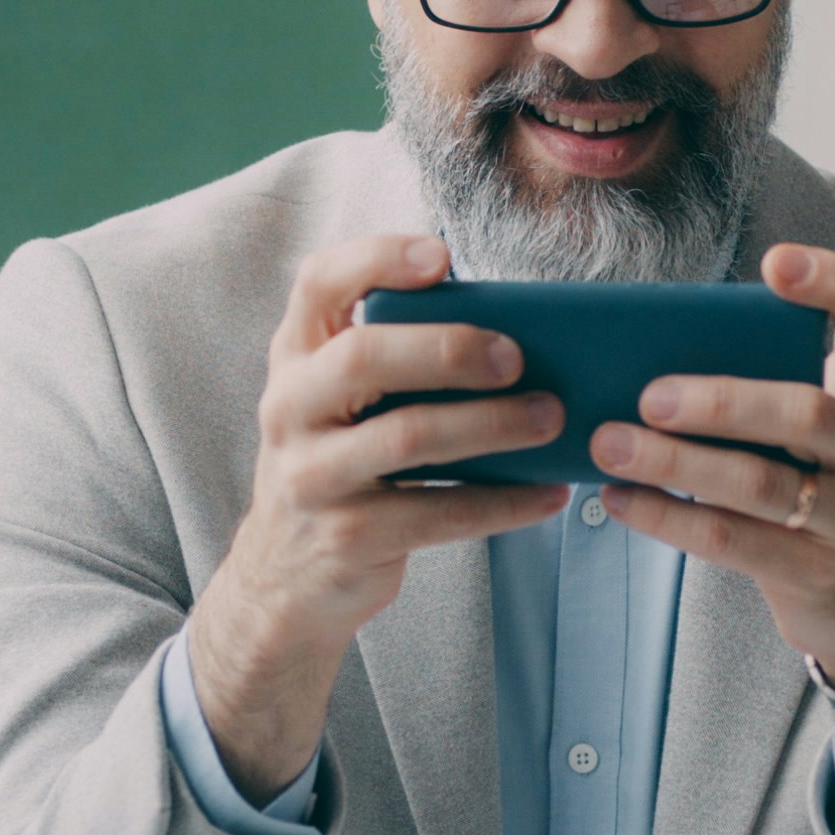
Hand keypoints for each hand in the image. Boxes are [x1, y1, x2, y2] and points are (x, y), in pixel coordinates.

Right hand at [192, 234, 568, 796]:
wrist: (284, 578)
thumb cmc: (340, 467)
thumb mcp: (340, 405)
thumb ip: (392, 361)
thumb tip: (515, 329)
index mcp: (295, 358)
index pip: (318, 284)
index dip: (376, 258)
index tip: (442, 256)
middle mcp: (289, 409)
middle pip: (364, 358)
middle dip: (449, 349)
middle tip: (518, 357)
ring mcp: (312, 476)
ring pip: (407, 437)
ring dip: (491, 425)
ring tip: (550, 418)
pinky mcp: (346, 537)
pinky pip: (438, 513)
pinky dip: (502, 502)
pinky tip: (547, 492)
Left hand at [594, 243, 834, 742]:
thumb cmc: (825, 488)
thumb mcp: (826, 433)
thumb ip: (773, 388)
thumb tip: (653, 356)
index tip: (774, 262)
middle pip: (806, 410)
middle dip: (720, 402)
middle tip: (647, 395)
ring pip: (760, 484)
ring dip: (674, 463)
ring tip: (609, 446)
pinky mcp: (815, 572)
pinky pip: (732, 541)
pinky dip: (668, 516)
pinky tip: (620, 500)